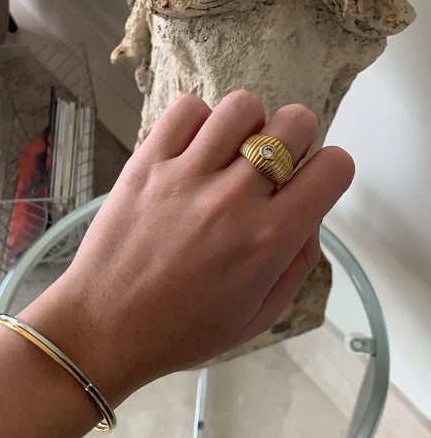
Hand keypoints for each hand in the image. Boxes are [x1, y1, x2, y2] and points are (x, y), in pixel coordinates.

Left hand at [54, 90, 353, 401]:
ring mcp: (186, 176)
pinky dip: (198, 121)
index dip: (331, 170)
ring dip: (248, 126)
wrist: (103, 328)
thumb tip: (310, 213)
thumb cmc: (179, 330)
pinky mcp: (147, 163)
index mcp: (268, 241)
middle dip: (296, 139)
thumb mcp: (259, 316)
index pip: (333, 167)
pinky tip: (194, 151)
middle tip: (272, 166)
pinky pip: (187, 109)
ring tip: (231, 154)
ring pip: (243, 106)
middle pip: (295, 123)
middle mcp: (232, 201)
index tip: (313, 182)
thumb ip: (299, 263)